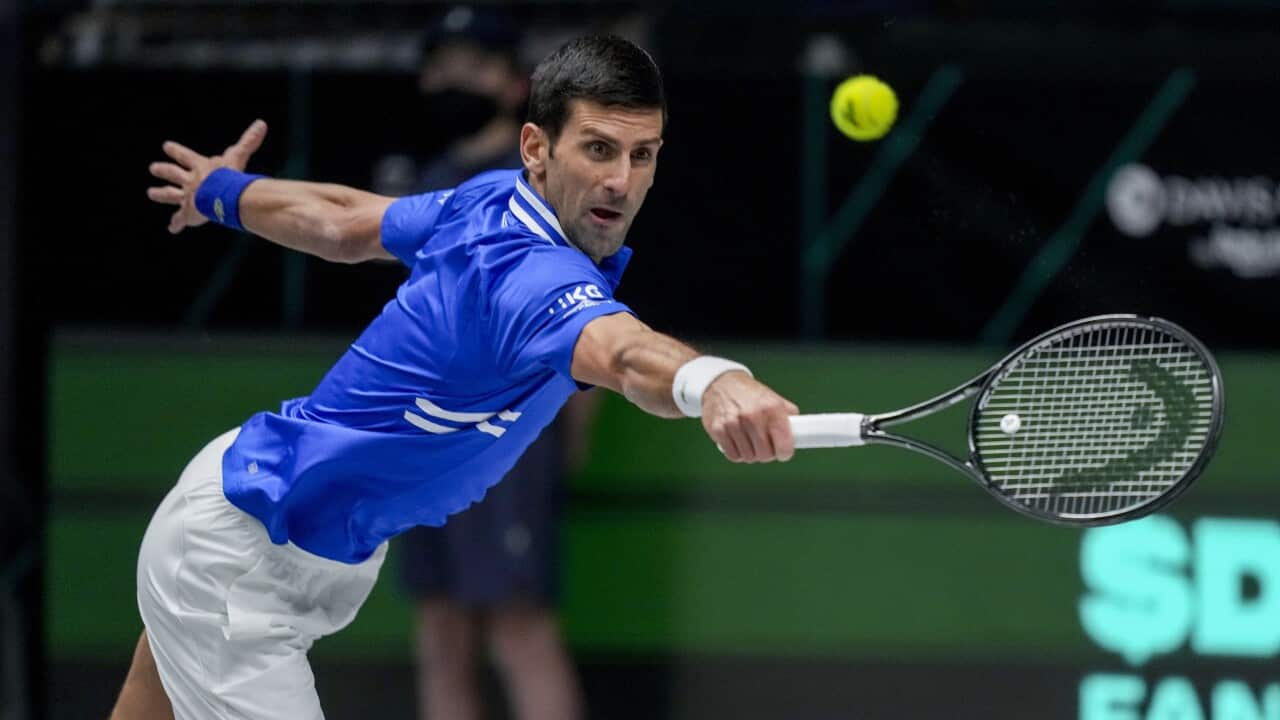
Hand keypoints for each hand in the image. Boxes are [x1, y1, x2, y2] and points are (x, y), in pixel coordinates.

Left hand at [146, 120, 267, 233]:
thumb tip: (261, 124)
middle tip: (153, 168)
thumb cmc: (229, 175)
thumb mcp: (238, 156)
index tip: (166, 146)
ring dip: (161, 194)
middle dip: (163, 170)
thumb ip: (248, 141)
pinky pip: (181, 220)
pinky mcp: (189, 213)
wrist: (221, 196)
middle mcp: (190, 181)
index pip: (185, 156)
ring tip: (151, 193)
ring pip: (171, 195)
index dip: (176, 151)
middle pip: (173, 174)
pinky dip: (177, 224)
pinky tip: (172, 229)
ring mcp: (188, 197)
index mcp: (200, 167)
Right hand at [701, 372, 798, 462]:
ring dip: (751, 454)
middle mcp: (753, 415)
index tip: (783, 452)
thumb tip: (801, 433)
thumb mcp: (774, 399)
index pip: (784, 446)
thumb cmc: (749, 393)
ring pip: (749, 457)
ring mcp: (734, 423)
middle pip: (765, 454)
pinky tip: (738, 442)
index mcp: (771, 408)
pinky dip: (737, 453)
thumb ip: (789, 416)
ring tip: (750, 441)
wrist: (721, 383)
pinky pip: (733, 455)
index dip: (785, 453)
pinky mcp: (719, 429)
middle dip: (767, 454)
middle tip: (765, 446)